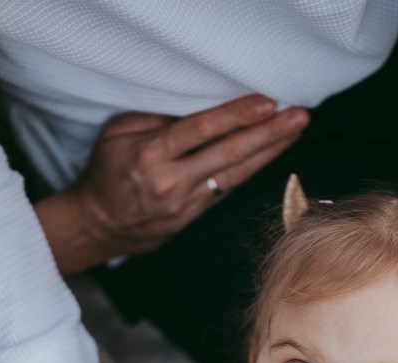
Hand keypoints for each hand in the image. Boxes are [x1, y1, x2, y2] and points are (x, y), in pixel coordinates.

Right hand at [39, 94, 308, 271]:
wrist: (99, 224)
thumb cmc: (107, 171)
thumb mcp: (117, 133)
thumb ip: (155, 118)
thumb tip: (198, 107)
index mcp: (150, 155)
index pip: (202, 130)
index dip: (237, 116)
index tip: (268, 103)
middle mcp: (171, 182)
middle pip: (228, 155)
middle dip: (268, 135)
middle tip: (299, 116)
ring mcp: (184, 204)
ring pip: (235, 176)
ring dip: (269, 153)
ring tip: (295, 133)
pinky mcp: (192, 219)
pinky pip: (227, 191)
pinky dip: (250, 172)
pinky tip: (271, 155)